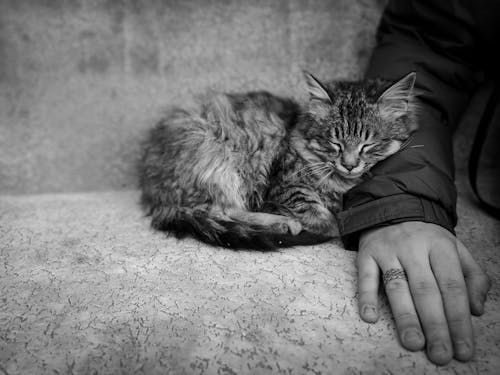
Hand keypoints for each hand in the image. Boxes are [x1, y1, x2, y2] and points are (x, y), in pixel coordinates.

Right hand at [357, 221, 490, 364]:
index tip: (463, 348)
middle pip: (426, 290)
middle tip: (440, 354)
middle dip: (435, 325)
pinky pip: (365, 276)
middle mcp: (414, 248)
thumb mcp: (456, 249)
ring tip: (414, 343)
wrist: (393, 207)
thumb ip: (473, 277)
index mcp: (441, 247)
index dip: (459, 320)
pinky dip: (366, 296)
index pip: (453, 287)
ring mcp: (388, 250)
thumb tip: (476, 310)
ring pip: (397, 287)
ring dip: (405, 316)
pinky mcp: (366, 253)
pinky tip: (370, 317)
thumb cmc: (428, 238)